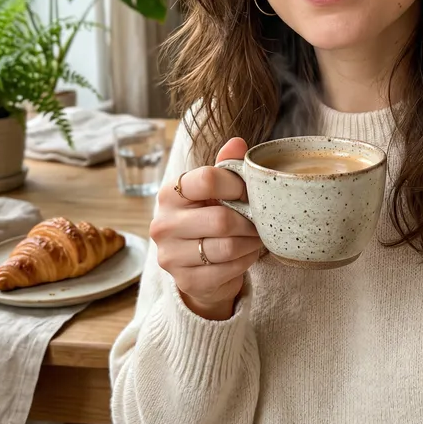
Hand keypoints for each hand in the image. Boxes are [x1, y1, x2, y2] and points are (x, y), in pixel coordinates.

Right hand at [151, 138, 261, 320]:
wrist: (198, 266)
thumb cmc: (208, 217)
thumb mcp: (215, 190)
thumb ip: (226, 166)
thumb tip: (238, 142)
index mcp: (169, 193)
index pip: (207, 179)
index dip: (237, 185)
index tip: (249, 192)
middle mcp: (163, 224)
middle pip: (221, 219)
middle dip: (249, 221)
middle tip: (259, 221)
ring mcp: (170, 256)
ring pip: (227, 247)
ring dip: (250, 242)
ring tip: (255, 237)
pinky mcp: (185, 281)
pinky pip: (228, 270)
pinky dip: (245, 261)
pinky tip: (245, 254)